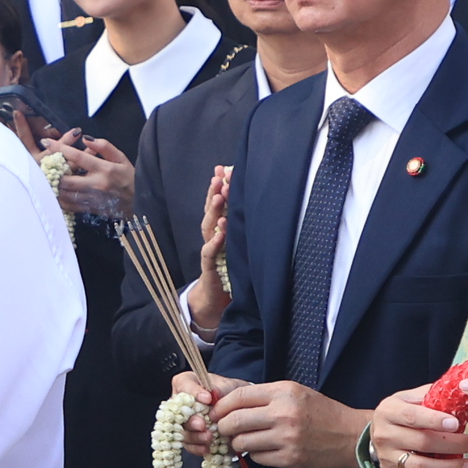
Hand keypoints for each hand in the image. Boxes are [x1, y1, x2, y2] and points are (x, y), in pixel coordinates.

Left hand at [47, 131, 133, 215]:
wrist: (141, 203)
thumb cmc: (130, 178)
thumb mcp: (122, 158)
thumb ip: (104, 146)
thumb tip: (86, 139)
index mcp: (104, 169)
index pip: (77, 157)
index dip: (60, 148)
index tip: (46, 142)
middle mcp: (96, 185)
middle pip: (66, 180)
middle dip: (53, 172)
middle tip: (44, 165)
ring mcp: (92, 199)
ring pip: (65, 195)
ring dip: (54, 187)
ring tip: (46, 178)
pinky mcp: (91, 210)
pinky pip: (70, 206)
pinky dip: (60, 200)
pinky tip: (56, 193)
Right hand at [170, 366, 221, 456]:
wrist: (237, 409)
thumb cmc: (228, 393)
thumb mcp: (228, 387)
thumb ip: (221, 389)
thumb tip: (213, 393)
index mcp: (186, 384)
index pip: (183, 384)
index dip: (193, 392)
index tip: (207, 399)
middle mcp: (180, 403)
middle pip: (178, 412)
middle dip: (191, 420)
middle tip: (202, 424)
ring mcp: (183, 421)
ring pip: (182, 430)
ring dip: (194, 436)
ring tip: (208, 437)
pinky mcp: (189, 437)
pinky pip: (188, 445)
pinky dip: (197, 448)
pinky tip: (206, 448)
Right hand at [183, 165, 234, 331]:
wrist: (217, 299)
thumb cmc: (232, 269)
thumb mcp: (239, 246)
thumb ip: (242, 227)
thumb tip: (259, 205)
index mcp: (220, 229)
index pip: (218, 204)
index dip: (219, 186)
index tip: (223, 168)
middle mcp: (213, 236)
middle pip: (211, 211)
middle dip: (214, 193)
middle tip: (220, 177)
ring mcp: (210, 251)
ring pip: (208, 228)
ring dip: (213, 212)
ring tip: (218, 197)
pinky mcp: (210, 268)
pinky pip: (209, 254)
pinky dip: (214, 243)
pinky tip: (220, 233)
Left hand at [208, 378, 363, 467]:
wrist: (350, 436)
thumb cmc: (321, 413)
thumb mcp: (295, 392)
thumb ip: (264, 396)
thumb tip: (229, 404)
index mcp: (283, 392)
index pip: (238, 397)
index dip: (221, 406)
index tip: (216, 413)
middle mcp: (283, 413)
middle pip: (234, 421)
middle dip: (223, 428)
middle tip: (224, 431)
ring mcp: (286, 438)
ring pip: (242, 443)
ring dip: (238, 444)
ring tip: (245, 441)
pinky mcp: (290, 459)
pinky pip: (257, 458)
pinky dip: (255, 455)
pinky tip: (264, 450)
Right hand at [365, 386, 467, 467]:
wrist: (379, 431)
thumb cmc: (403, 412)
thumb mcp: (411, 397)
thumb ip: (433, 395)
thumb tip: (466, 390)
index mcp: (389, 411)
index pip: (412, 416)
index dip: (435, 420)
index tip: (457, 423)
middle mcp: (385, 435)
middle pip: (421, 443)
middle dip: (452, 444)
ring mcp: (387, 459)